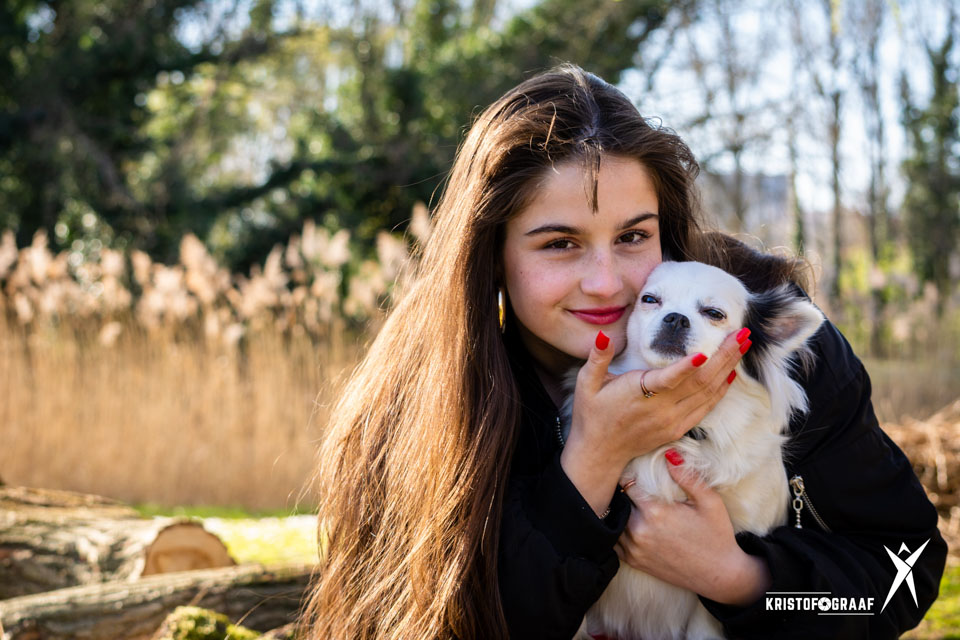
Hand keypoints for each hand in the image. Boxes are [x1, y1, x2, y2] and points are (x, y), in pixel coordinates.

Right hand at [560, 328, 749, 514]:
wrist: (600, 453)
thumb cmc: (592, 414)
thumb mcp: (586, 384)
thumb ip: (597, 358)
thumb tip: (603, 336)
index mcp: (637, 394)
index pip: (666, 380)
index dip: (685, 367)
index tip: (703, 354)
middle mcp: (660, 409)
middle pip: (698, 381)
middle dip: (723, 356)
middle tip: (742, 334)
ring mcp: (672, 420)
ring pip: (707, 393)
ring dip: (728, 368)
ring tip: (743, 346)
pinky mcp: (678, 428)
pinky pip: (705, 408)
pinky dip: (721, 390)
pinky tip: (731, 374)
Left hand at [614, 451, 770, 605]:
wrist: (719, 575)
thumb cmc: (716, 535)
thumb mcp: (710, 502)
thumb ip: (688, 477)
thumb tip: (669, 454)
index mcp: (656, 512)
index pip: (627, 484)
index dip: (629, 475)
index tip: (632, 469)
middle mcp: (639, 530)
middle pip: (617, 501)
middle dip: (621, 491)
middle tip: (625, 482)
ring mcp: (635, 548)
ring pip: (613, 520)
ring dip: (617, 510)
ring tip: (625, 500)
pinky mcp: (634, 561)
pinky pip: (613, 542)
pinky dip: (616, 530)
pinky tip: (627, 521)